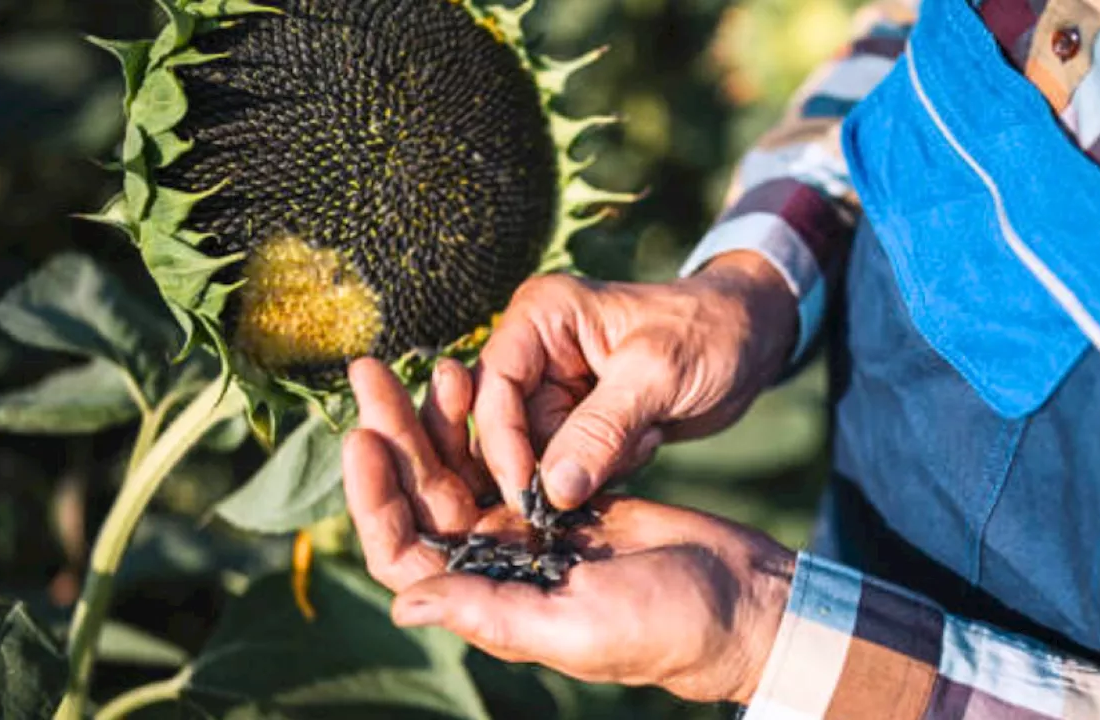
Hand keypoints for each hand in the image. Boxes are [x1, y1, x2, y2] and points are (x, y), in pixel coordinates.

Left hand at [343, 357, 795, 703]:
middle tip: (370, 374)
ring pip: (460, 467)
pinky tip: (476, 377)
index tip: (363, 438)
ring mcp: (525, 528)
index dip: (374, 498)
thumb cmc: (665, 625)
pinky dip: (487, 419)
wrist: (737, 598)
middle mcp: (494, 564)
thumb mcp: (575, 624)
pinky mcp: (558, 496)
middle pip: (422, 496)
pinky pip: (505, 452)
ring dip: (436, 418)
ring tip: (427, 363)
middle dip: (394, 434)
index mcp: (487, 599)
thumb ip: (491, 612)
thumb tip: (401, 605)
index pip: (402, 551)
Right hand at [476, 251, 797, 509]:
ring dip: (591, 466)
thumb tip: (552, 491)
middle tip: (617, 458)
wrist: (752, 340)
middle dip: (556, 462)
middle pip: (508, 429)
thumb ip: (601, 430)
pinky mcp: (577, 421)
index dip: (502, 445)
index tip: (529, 495)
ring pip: (540, 456)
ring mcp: (555, 388)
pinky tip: (647, 440)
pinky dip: (607, 469)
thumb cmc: (709, 334)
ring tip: (644, 435)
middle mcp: (535, 350)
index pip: (493, 389)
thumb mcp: (658, 375)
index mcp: (540, 316)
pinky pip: (569, 467)